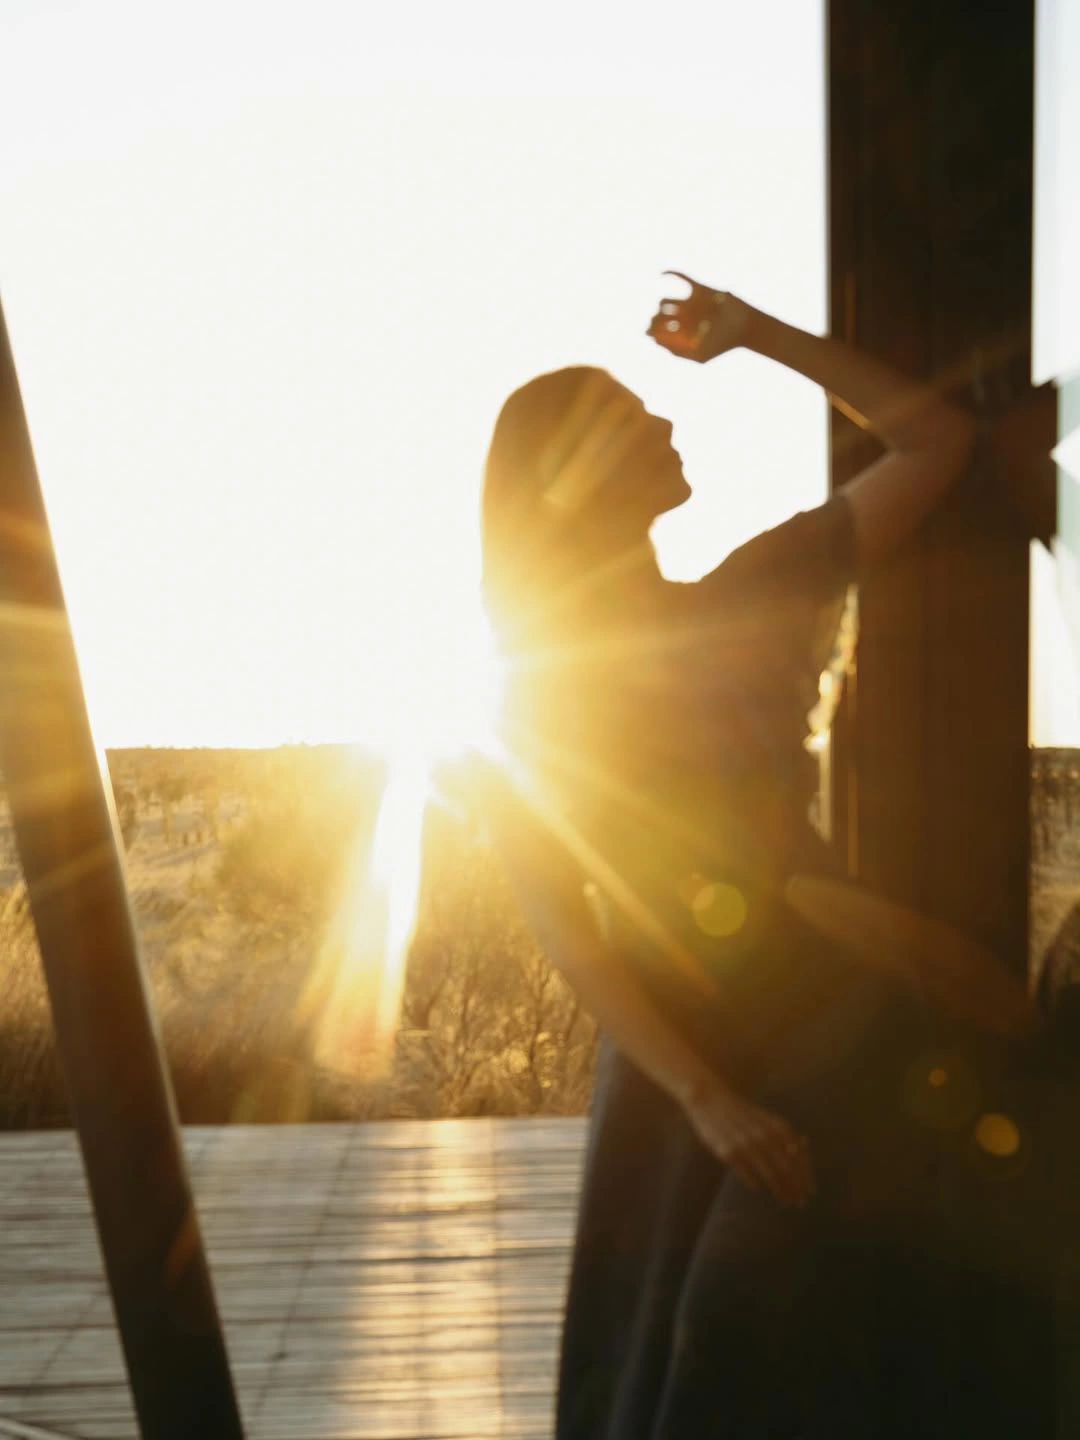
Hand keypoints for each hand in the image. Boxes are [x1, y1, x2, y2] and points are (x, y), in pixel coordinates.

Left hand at [647, 272, 755, 363]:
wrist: (743, 327)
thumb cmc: (722, 343)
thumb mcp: (699, 355)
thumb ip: (679, 351)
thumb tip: (657, 342)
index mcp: (682, 335)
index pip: (658, 333)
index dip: (652, 331)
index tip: (650, 331)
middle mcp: (684, 319)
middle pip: (659, 317)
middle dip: (654, 320)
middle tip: (655, 321)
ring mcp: (691, 304)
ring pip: (666, 301)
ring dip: (661, 304)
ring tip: (663, 308)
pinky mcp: (701, 290)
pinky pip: (683, 278)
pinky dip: (672, 274)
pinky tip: (663, 273)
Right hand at [685, 1079, 815, 1207]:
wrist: (712, 1099)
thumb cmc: (743, 1112)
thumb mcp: (768, 1119)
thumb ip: (785, 1133)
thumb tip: (805, 1148)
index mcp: (777, 1127)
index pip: (799, 1158)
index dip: (806, 1177)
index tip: (810, 1191)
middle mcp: (765, 1136)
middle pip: (787, 1169)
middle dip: (796, 1188)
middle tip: (800, 1202)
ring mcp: (746, 1144)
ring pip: (770, 1175)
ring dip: (780, 1190)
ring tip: (785, 1201)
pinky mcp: (728, 1152)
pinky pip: (746, 1174)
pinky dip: (755, 1183)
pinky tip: (759, 1188)